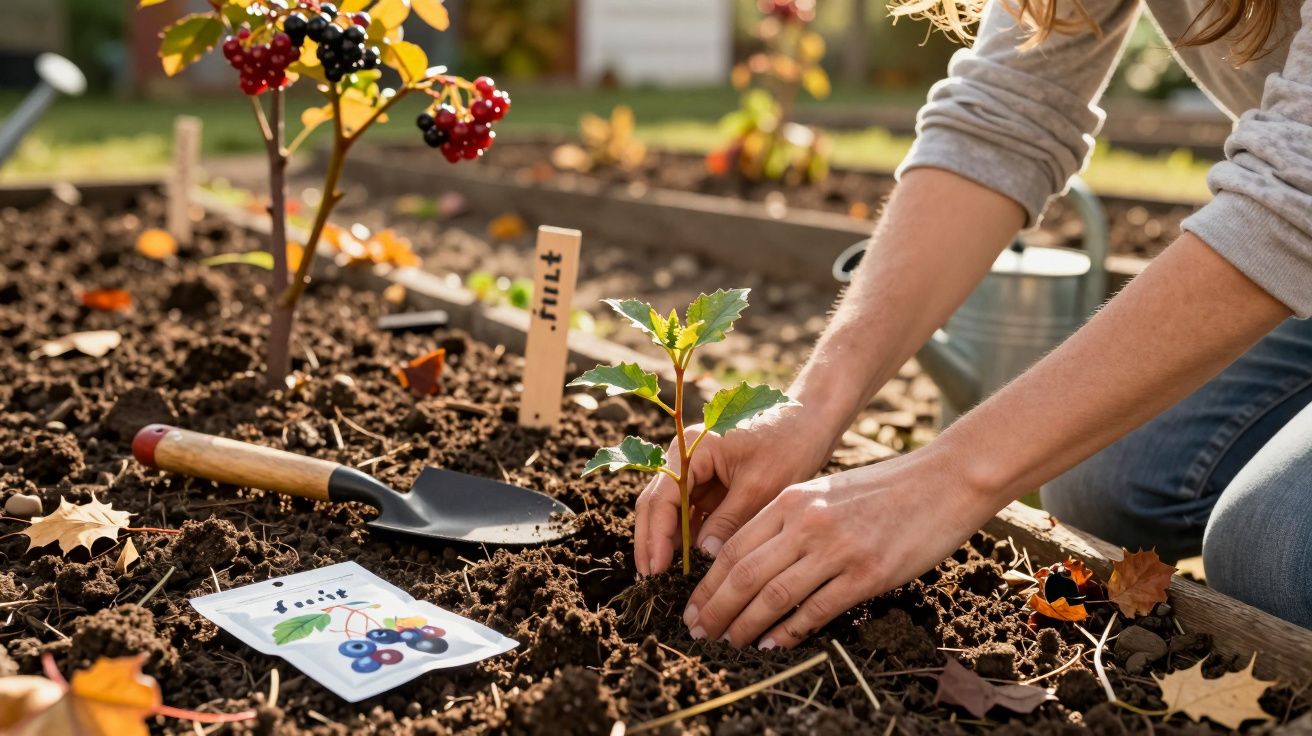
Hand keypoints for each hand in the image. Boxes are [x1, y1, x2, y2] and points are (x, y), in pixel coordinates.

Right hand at [633, 409, 833, 575]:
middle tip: (651, 582)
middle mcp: (685, 457)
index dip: (655, 537)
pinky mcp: (710, 483)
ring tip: (666, 581)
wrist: (812, 420)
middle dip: (653, 543)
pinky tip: (690, 565)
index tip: (656, 572)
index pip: (661, 498)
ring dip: (669, 543)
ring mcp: (696, 470)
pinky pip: (692, 513)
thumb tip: (703, 558)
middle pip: (657, 505)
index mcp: (691, 449)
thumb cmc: (789, 444)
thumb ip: (728, 521)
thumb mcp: (760, 487)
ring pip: (672, 512)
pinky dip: (689, 537)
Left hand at [680, 444, 1000, 647]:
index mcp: (791, 500)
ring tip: (727, 644)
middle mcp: (807, 522)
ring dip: (744, 626)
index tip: (693, 607)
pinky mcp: (867, 573)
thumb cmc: (884, 489)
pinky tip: (772, 645)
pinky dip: (789, 631)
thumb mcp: (825, 492)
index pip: (734, 547)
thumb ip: (789, 520)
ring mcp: (837, 548)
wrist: (944, 481)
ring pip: (773, 595)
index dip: (707, 583)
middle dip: (715, 609)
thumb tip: (755, 561)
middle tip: (698, 633)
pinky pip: (816, 609)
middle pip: (744, 574)